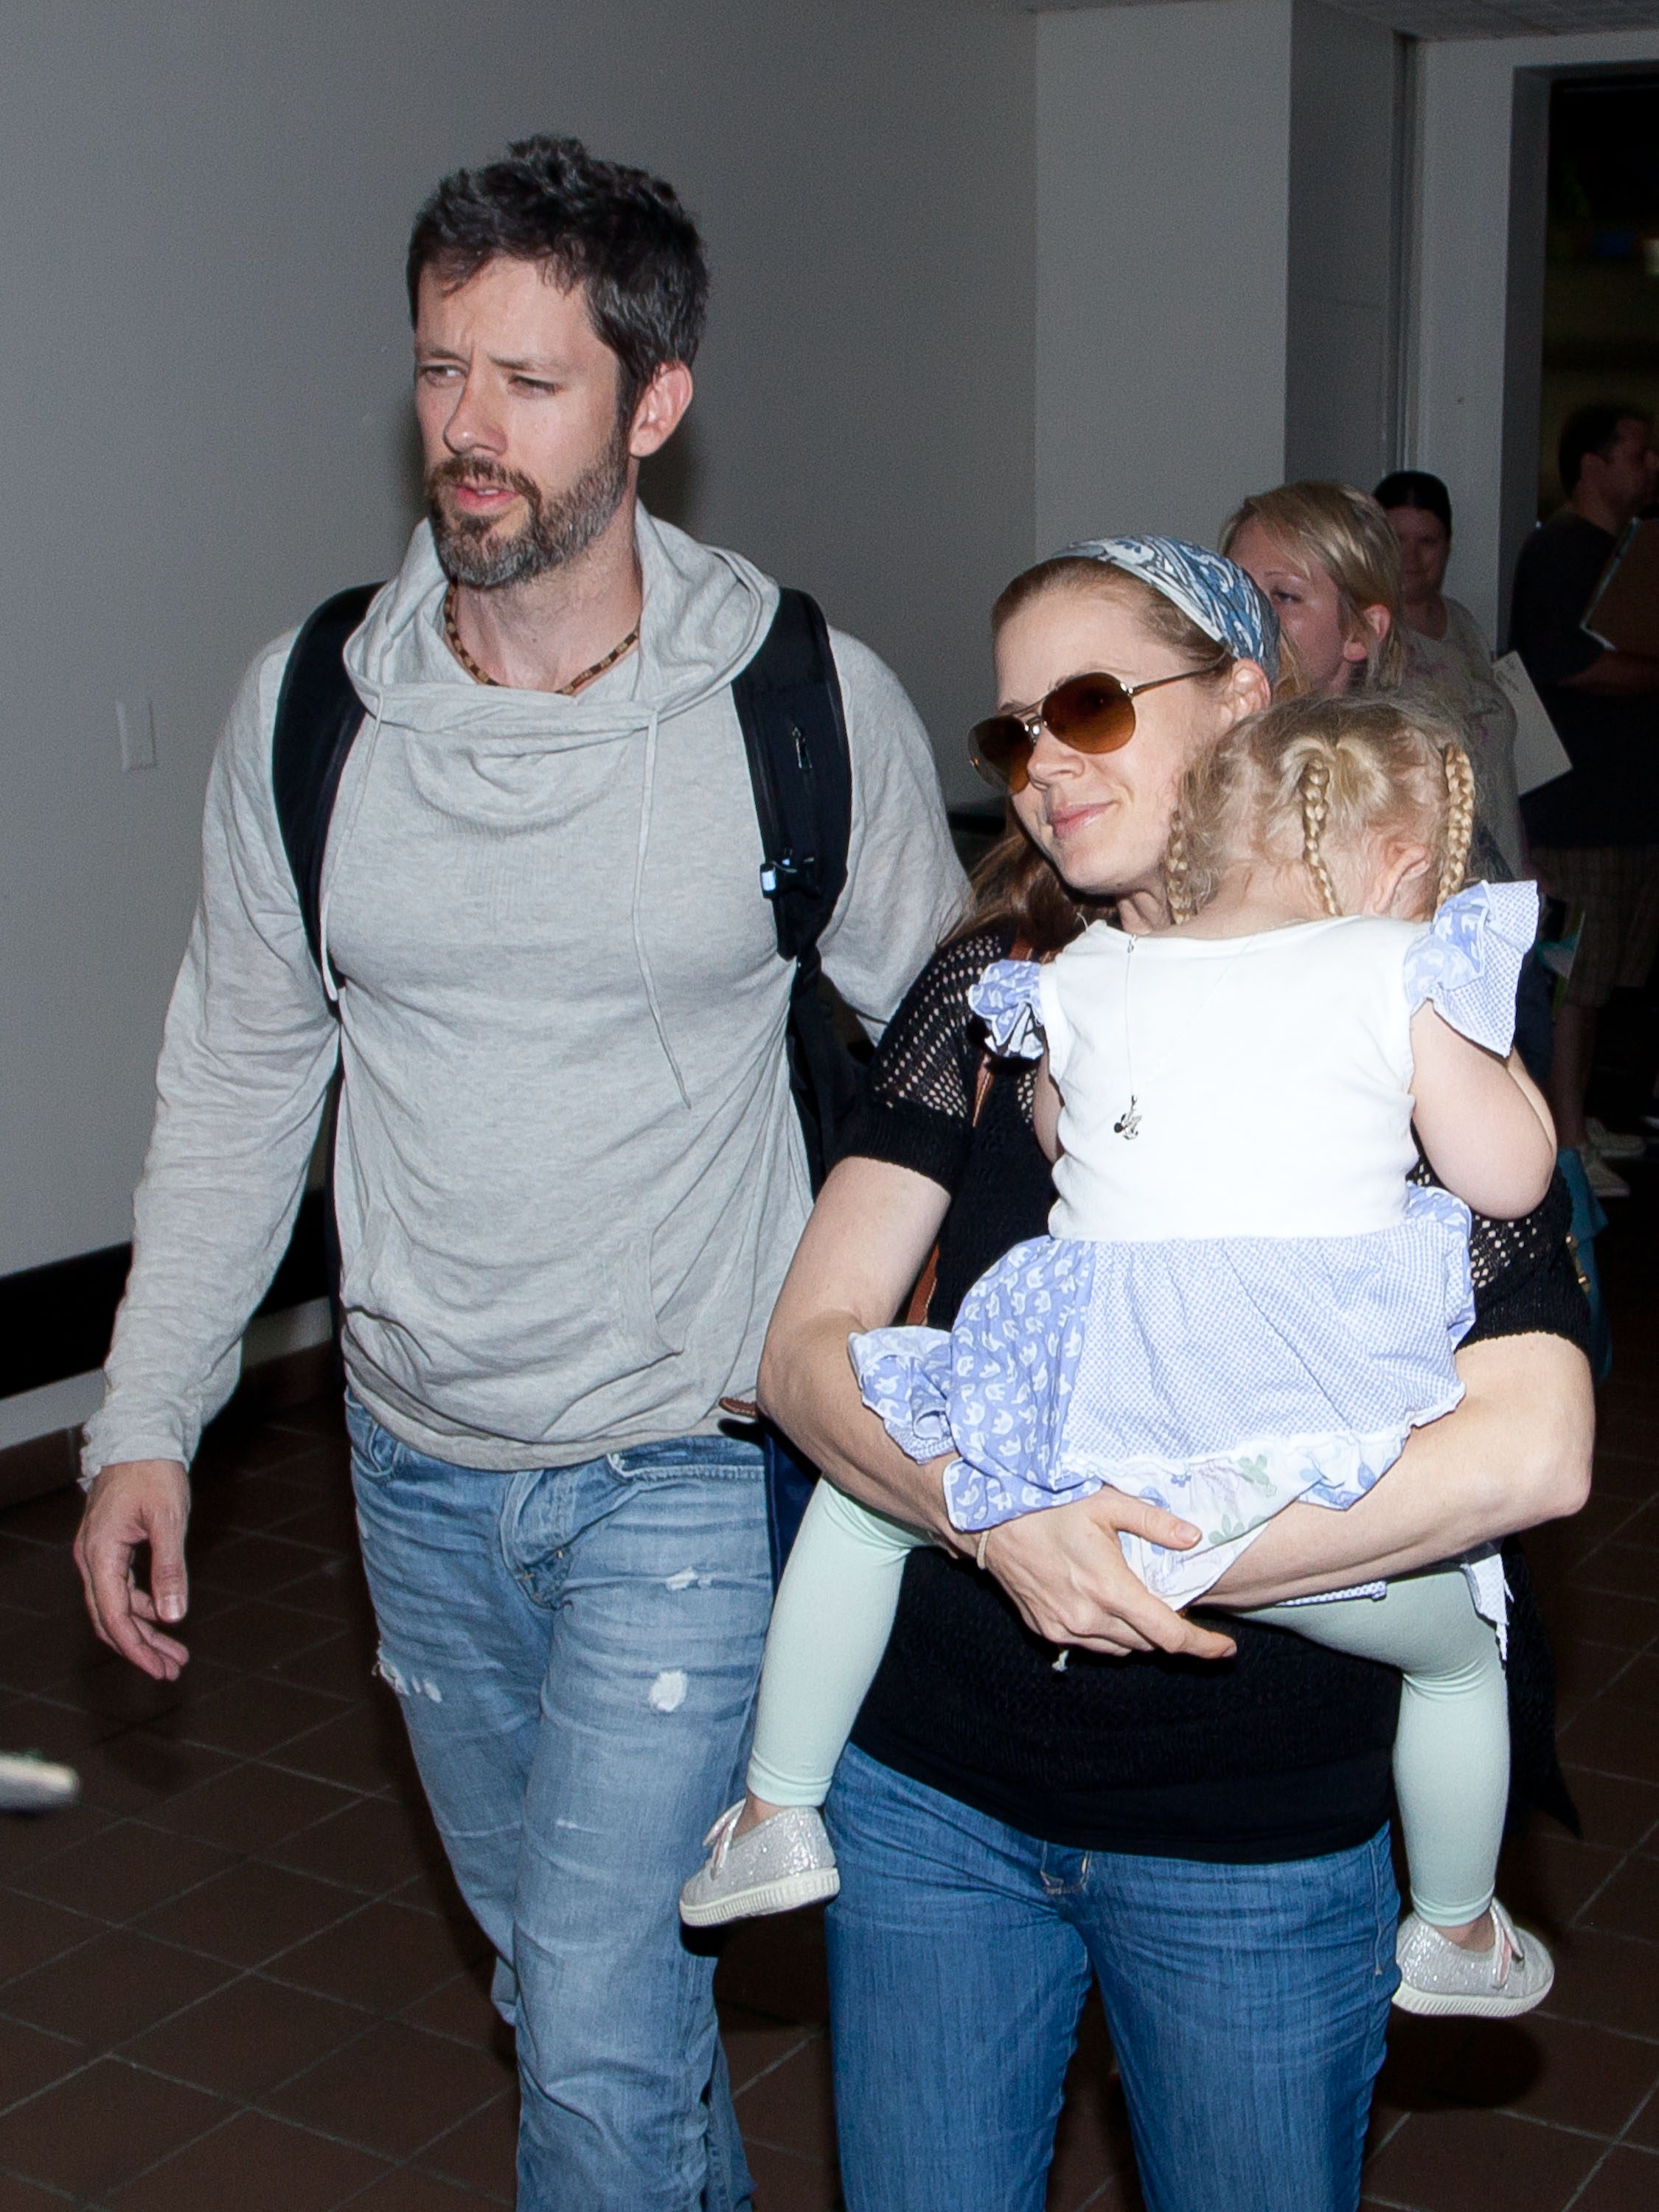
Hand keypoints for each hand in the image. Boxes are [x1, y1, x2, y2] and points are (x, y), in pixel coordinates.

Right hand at [73, 1460, 191, 1679]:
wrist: (141, 1437)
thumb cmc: (154, 1473)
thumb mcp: (169, 1520)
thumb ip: (170, 1569)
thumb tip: (174, 1616)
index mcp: (100, 1555)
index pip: (114, 1617)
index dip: (136, 1648)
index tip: (159, 1669)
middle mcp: (91, 1559)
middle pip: (111, 1619)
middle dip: (141, 1648)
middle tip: (172, 1670)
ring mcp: (98, 1554)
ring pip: (116, 1606)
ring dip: (144, 1631)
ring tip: (175, 1652)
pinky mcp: (109, 1548)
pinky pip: (121, 1588)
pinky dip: (142, 1607)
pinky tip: (164, 1617)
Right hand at [976, 1488, 1236, 1660]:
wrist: (989, 1522)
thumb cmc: (1048, 1505)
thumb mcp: (1105, 1501)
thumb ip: (1154, 1522)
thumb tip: (1193, 1537)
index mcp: (1109, 1588)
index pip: (1167, 1634)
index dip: (1201, 1646)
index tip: (1225, 1649)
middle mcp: (1087, 1618)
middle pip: (1146, 1645)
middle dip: (1170, 1634)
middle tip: (1181, 1613)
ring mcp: (1064, 1628)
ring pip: (1119, 1649)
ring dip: (1139, 1635)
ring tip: (1143, 1608)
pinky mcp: (1045, 1630)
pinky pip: (1091, 1646)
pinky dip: (1110, 1635)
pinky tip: (1109, 1610)